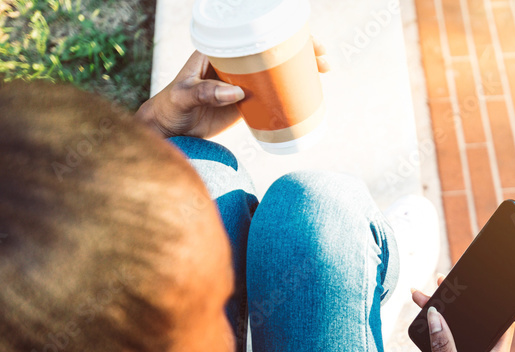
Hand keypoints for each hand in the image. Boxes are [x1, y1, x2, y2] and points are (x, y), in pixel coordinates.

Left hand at [135, 39, 329, 138]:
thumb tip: (237, 94)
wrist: (169, 131)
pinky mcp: (246, 103)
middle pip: (271, 51)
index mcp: (218, 52)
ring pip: (276, 71)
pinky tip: (308, 93)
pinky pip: (273, 94)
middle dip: (299, 50)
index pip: (253, 36)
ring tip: (323, 71)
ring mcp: (242, 82)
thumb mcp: (184, 96)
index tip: (302, 40)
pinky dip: (290, 93)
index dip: (280, 35)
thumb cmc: (170, 108)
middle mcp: (234, 63)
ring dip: (299, 70)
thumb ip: (205, 93)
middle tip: (321, 58)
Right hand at [405, 279, 514, 351]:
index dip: (492, 300)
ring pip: (457, 335)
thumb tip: (437, 316)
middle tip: (441, 284)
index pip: (503, 320)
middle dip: (455, 306)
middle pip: (474, 322)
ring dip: (438, 326)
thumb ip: (442, 344)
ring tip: (420, 303)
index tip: (480, 282)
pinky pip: (447, 351)